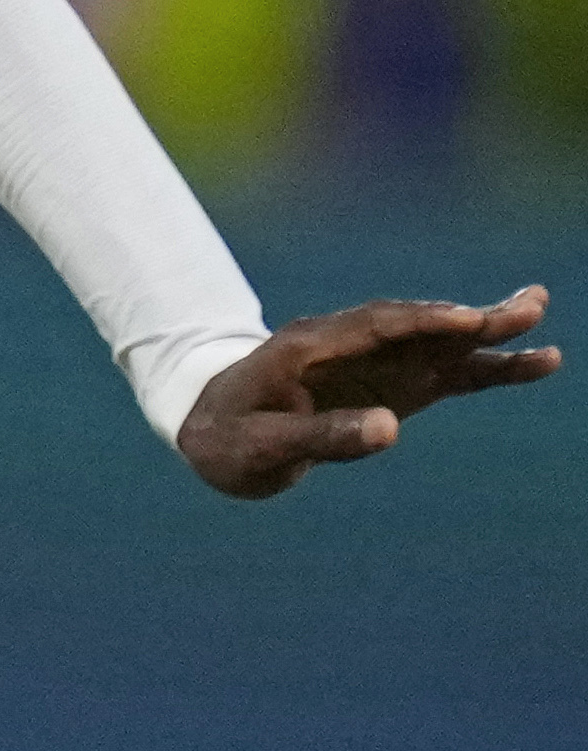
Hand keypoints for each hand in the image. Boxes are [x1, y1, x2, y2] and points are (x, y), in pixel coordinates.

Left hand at [176, 284, 555, 499]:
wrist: (212, 433)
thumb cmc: (228, 438)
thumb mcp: (262, 445)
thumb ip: (321, 437)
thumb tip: (390, 429)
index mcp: (305, 346)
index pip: (372, 327)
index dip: (423, 323)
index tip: (469, 321)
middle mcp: (346, 345)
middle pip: (413, 325)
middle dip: (468, 318)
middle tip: (529, 306)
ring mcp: (373, 363)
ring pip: (436, 343)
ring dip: (485, 332)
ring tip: (538, 316)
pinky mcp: (392, 385)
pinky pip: (444, 374)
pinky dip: (485, 369)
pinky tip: (533, 362)